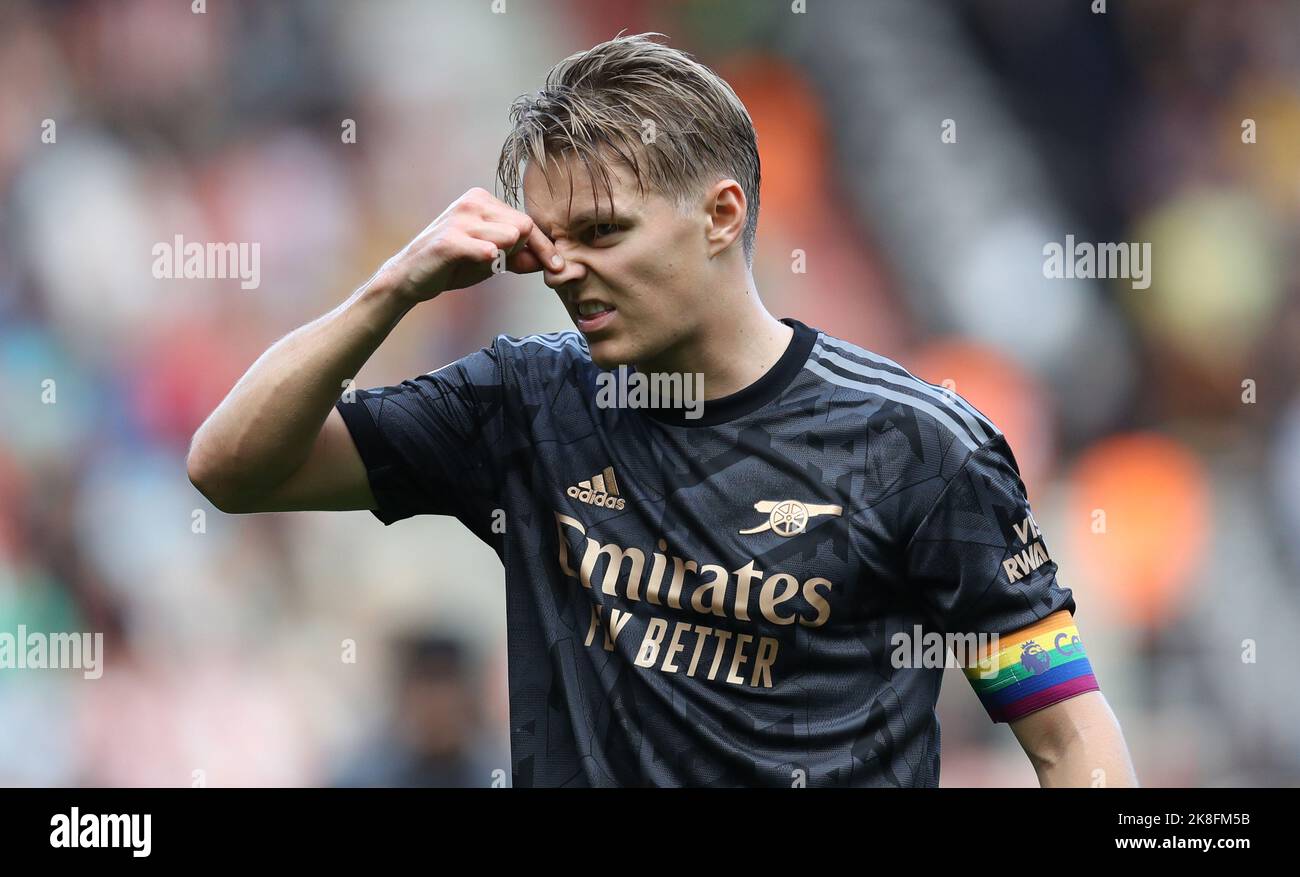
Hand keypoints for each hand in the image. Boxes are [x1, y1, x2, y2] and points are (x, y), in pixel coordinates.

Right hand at [372, 187, 563, 302]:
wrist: (411, 277)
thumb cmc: (453, 266)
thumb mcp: (491, 260)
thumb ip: (520, 257)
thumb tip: (553, 262)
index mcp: (482, 200)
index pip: (526, 220)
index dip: (545, 246)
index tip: (560, 267)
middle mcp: (472, 202)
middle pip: (523, 227)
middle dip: (522, 252)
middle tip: (501, 265)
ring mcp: (460, 218)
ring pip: (510, 237)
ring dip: (502, 260)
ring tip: (478, 264)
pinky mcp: (449, 240)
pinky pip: (485, 248)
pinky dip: (489, 257)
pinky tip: (486, 259)